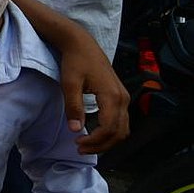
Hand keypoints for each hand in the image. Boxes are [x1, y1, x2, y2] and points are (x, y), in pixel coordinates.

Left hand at [60, 39, 129, 154]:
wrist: (82, 44)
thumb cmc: (75, 61)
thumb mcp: (69, 84)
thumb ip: (73, 107)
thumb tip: (76, 129)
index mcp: (112, 96)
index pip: (109, 128)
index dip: (95, 141)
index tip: (77, 143)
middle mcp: (123, 98)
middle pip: (119, 133)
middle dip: (101, 145)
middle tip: (80, 148)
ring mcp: (124, 97)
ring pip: (123, 129)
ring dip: (107, 141)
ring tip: (87, 144)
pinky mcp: (120, 96)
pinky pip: (121, 121)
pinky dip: (111, 132)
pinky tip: (95, 134)